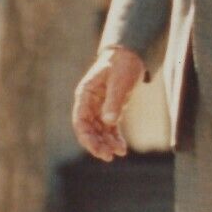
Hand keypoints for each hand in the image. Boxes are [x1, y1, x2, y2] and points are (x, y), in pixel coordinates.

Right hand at [72, 46, 145, 160]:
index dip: (87, 137)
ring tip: (118, 153)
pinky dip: (114, 138)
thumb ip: (114, 101)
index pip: (80, 121)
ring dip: (107, 143)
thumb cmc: (123, 64)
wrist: (131, 54)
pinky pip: (109, 128)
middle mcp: (89, 103)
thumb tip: (109, 122)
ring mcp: (99, 107)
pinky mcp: (110, 109)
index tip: (97, 149)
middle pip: (88, 129)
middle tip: (108, 156)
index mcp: (85, 94)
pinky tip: (121, 148)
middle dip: (97, 144)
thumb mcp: (120, 81)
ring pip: (99, 131)